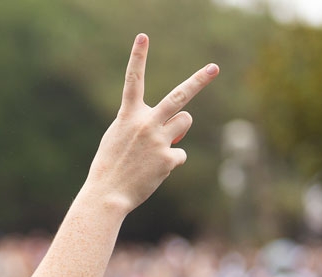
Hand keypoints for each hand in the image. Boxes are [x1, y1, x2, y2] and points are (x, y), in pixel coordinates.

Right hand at [83, 34, 218, 213]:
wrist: (107, 195)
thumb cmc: (110, 166)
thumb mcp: (118, 138)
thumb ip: (141, 125)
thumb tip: (175, 128)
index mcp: (128, 116)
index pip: (133, 81)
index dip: (138, 57)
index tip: (142, 37)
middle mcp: (146, 123)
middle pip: (179, 97)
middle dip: (198, 81)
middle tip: (214, 68)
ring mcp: (159, 140)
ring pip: (185, 123)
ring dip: (177, 132)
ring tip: (157, 148)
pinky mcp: (169, 158)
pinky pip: (180, 154)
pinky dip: (170, 161)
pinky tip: (154, 170)